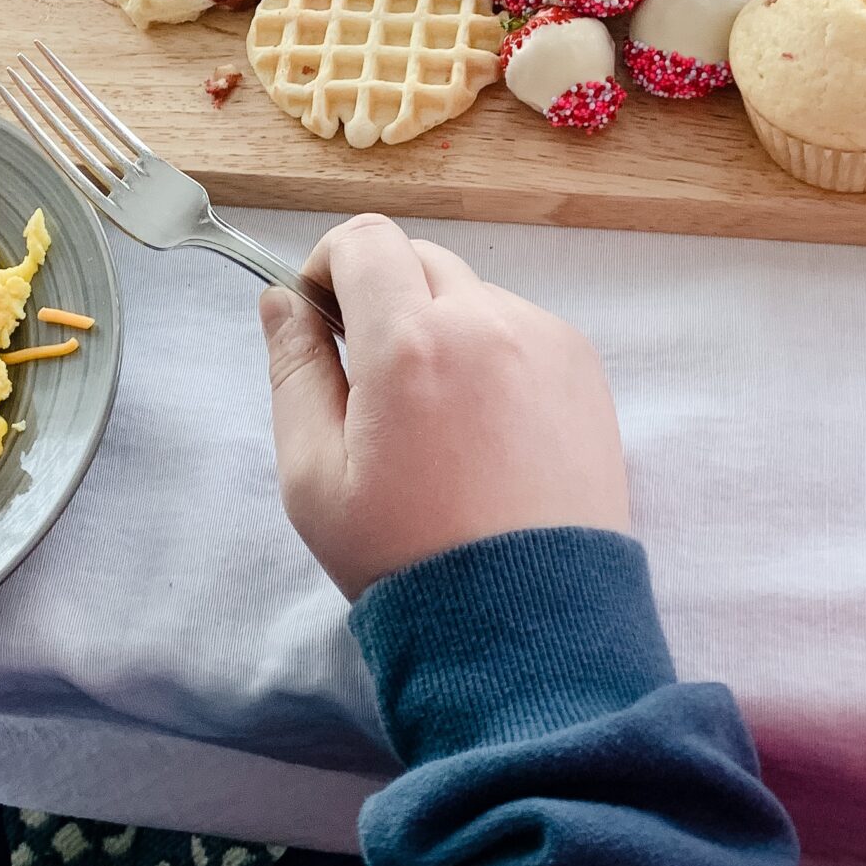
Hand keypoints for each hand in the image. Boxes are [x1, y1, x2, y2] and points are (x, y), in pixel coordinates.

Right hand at [260, 213, 631, 600]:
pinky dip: (492, 356)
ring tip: (434, 421)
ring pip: (472, 294)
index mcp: (410, 343)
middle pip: (418, 259)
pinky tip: (482, 432)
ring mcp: (545, 342)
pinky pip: (521, 330)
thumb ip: (293, 371)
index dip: (328, 266)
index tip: (322, 316)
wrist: (526, 624)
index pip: (365, 241)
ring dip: (441, 327)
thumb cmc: (409, 559)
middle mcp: (487, 323)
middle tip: (371, 381)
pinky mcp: (584, 371)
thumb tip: (281, 302)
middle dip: (383, 298)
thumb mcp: (312, 477)